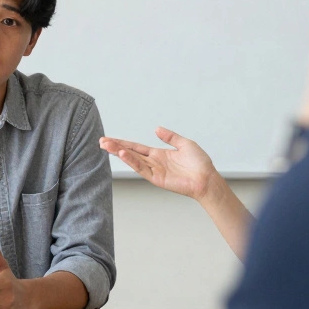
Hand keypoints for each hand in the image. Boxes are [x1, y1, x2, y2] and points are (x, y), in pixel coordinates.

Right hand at [100, 128, 218, 200]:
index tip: (109, 139)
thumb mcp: (185, 144)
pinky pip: (142, 168)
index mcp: (158, 154)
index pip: (136, 147)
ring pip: (133, 159)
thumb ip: (170, 137)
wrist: (207, 179)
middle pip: (130, 152)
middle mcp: (154, 162)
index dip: (122, 142)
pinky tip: (122, 154)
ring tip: (106, 146)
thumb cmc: (200, 163)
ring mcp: (154, 171)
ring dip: (119, 153)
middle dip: (115, 147)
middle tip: (101, 141)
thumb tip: (156, 129)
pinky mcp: (157, 179)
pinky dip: (131, 161)